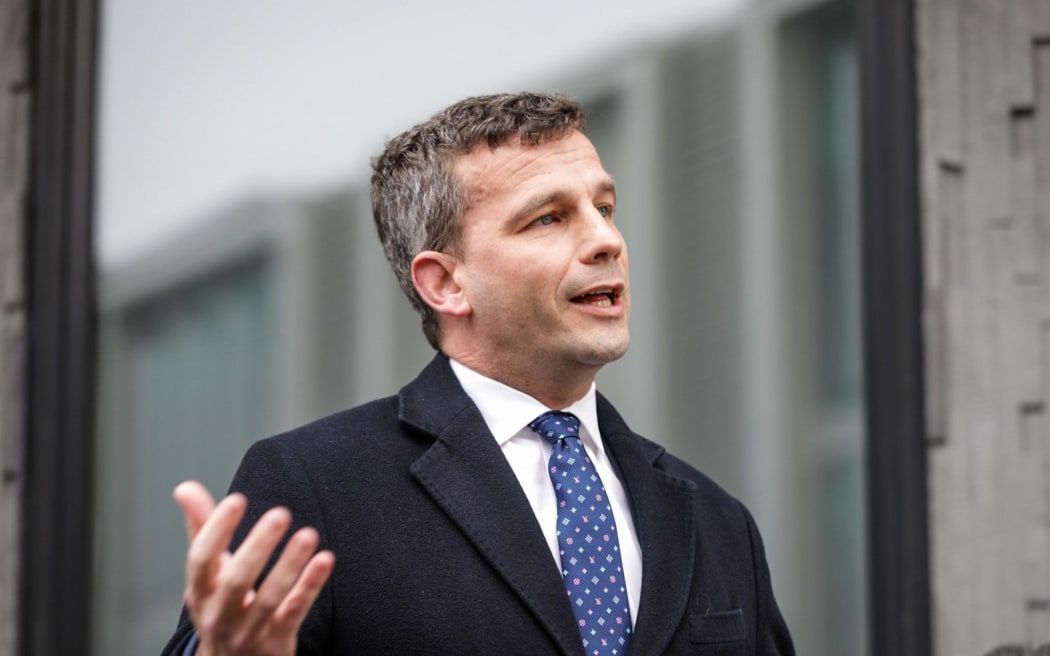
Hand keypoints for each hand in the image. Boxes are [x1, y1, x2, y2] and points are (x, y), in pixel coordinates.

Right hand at [174, 481, 334, 655]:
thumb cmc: (222, 607)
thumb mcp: (207, 575)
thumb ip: (201, 529)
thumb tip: (185, 488)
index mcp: (200, 592)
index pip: (200, 560)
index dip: (215, 530)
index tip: (235, 500)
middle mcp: (220, 614)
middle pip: (236, 581)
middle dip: (257, 547)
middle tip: (280, 513)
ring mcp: (249, 631)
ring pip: (269, 599)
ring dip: (289, 565)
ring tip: (308, 534)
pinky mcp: (277, 642)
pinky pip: (294, 612)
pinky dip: (309, 586)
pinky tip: (325, 560)